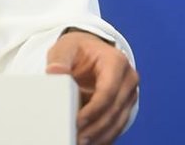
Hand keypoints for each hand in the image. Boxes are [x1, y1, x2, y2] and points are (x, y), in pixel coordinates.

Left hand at [46, 29, 139, 144]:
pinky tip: (90, 142)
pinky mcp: (126, 106)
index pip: (108, 90)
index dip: (94, 109)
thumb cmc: (78, 50)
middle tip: (77, 139)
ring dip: (101, 136)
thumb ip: (60, 60)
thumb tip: (55, 72)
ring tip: (81, 143)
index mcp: (116, 61)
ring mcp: (129, 93)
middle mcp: (128, 78)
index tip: (78, 121)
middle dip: (96, 127)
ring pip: (118, 121)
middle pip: (115, 109)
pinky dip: (104, 136)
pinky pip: (117, 125)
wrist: (89, 51)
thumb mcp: (65, 48)